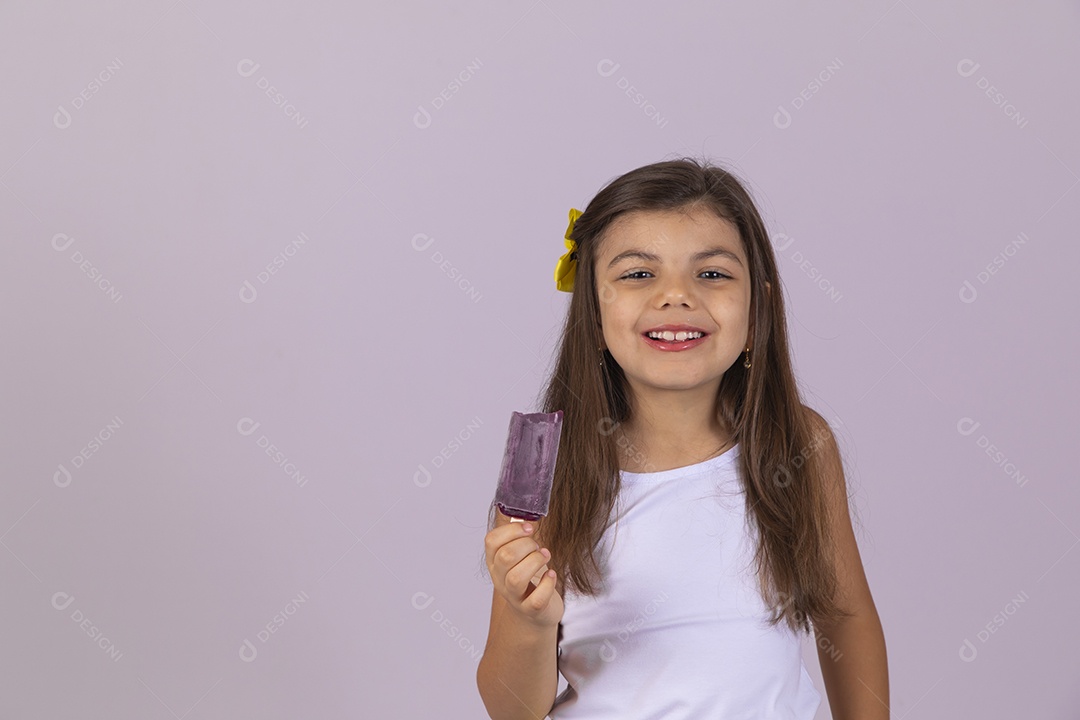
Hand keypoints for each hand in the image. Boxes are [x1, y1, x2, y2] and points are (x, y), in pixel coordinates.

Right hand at [484, 508, 563, 629]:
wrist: (536, 611)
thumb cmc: (529, 576)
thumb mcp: (520, 555)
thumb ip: (519, 535)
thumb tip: (525, 512)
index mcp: (494, 561)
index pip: (491, 541)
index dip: (512, 530)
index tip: (529, 528)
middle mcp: (499, 579)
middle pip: (505, 557)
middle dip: (527, 545)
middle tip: (538, 547)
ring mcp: (513, 596)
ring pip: (516, 578)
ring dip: (536, 562)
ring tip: (545, 557)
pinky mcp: (530, 610)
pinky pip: (536, 599)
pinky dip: (548, 584)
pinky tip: (551, 575)